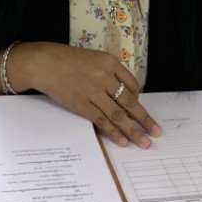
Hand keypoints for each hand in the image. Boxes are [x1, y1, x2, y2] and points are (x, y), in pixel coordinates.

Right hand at [10, 42, 161, 146]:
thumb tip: (123, 94)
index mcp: (109, 62)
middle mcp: (104, 77)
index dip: (137, 98)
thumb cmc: (69, 60)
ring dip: (133, 131)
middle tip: (156, 131)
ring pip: (118, 115)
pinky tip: (123, 140)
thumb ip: (109, 73)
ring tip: (144, 142)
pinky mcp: (82, 105)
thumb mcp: (94, 59)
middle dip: (144, 119)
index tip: (139, 107)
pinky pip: (102, 121)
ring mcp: (93, 92)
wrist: (46, 63)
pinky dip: (114, 132)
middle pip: (129, 102)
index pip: (132, 83)